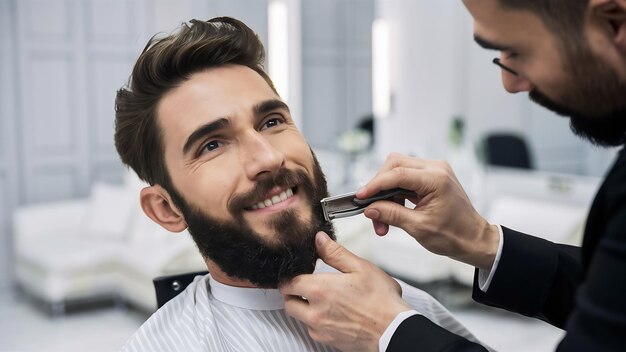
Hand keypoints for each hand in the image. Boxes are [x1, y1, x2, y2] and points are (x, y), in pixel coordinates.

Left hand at [280, 231, 410, 351]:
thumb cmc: (381, 301)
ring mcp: (320, 329)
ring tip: (322, 299)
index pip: (287, 283)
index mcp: (320, 290)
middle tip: (306, 285)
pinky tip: (332, 313)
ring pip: (300, 318)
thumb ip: (335, 253)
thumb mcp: (360, 268)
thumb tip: (319, 240)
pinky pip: (313, 330)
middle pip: (288, 302)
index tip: (298, 273)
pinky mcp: (328, 341)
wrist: (394, 331)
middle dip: (293, 293)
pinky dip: (317, 321)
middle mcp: (315, 312)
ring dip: (304, 308)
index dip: (290, 276)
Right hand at [357, 153, 498, 269]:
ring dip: (386, 193)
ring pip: (398, 170)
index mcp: (436, 179)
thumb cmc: (454, 236)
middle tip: (371, 210)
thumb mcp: (418, 228)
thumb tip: (369, 209)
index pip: (397, 174)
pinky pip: (405, 178)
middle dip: (379, 187)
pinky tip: (392, 211)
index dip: (375, 185)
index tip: (360, 196)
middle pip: (395, 165)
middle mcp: (436, 169)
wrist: (474, 239)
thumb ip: (391, 214)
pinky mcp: (431, 177)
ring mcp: (434, 171)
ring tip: (382, 220)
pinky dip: (395, 193)